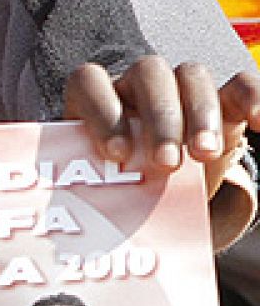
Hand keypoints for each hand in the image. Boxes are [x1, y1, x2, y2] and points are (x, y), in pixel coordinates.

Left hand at [66, 60, 259, 189]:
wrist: (152, 188)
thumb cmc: (116, 187)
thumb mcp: (99, 187)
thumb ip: (87, 190)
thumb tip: (65, 231)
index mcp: (96, 97)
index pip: (90, 81)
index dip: (101, 112)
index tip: (116, 154)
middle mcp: (135, 84)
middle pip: (148, 74)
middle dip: (159, 119)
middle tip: (165, 165)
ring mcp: (179, 86)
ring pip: (192, 74)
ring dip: (200, 114)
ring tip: (203, 157)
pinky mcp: (220, 99)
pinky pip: (240, 85)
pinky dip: (253, 98)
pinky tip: (259, 121)